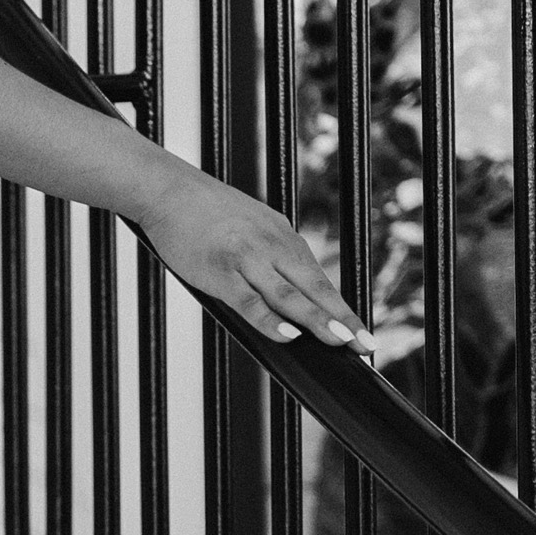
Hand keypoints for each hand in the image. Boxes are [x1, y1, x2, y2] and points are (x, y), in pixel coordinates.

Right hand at [141, 162, 366, 354]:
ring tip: (339, 341)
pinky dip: (269, 320)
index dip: (343, 309)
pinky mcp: (220, 272)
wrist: (169, 190)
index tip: (363, 333)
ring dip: (317, 320)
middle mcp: (272, 247)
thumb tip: (290, 288)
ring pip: (289, 296)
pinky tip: (288, 336)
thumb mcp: (253, 226)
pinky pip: (249, 301)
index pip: (320, 280)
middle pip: (315, 288)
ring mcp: (247, 259)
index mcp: (282, 238)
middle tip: (366, 344)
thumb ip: (272, 255)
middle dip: (342, 318)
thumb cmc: (206, 212)